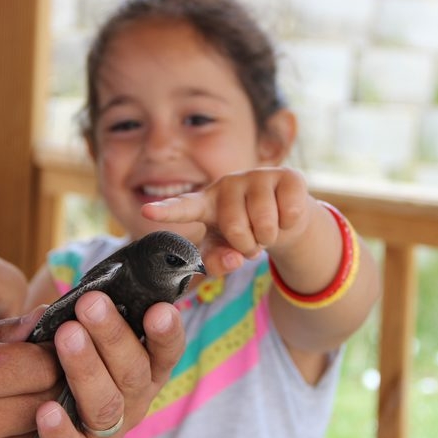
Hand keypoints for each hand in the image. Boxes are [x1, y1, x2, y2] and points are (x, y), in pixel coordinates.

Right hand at [0, 308, 89, 437]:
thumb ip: (4, 332)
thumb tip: (49, 315)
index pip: (37, 365)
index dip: (56, 353)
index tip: (59, 346)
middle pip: (47, 400)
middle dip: (62, 382)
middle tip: (64, 369)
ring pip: (46, 434)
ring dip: (57, 414)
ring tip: (49, 395)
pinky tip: (35, 423)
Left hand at [36, 291, 185, 437]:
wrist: (30, 419)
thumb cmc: (61, 365)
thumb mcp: (71, 335)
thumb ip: (68, 319)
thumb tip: (54, 307)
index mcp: (144, 369)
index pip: (166, 351)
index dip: (166, 333)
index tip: (159, 310)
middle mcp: (133, 401)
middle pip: (133, 372)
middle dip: (113, 335)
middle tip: (91, 304)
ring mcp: (108, 432)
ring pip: (106, 406)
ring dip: (87, 369)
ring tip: (67, 335)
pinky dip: (61, 432)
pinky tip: (46, 411)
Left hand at [141, 167, 310, 274]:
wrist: (285, 220)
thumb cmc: (247, 235)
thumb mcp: (226, 251)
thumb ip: (218, 262)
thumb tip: (233, 259)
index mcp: (205, 203)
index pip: (183, 207)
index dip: (166, 210)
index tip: (147, 211)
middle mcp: (227, 184)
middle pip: (235, 228)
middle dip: (248, 245)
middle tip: (251, 240)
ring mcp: (257, 176)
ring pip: (265, 222)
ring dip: (269, 237)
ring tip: (267, 229)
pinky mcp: (286, 176)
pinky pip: (289, 213)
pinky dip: (289, 226)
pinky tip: (285, 215)